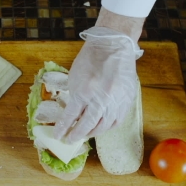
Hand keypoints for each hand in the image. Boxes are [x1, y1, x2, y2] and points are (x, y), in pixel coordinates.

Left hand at [53, 26, 139, 142]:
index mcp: (84, 91)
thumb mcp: (75, 77)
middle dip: (77, 135)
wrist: (113, 46)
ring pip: (103, 126)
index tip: (58, 136)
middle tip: (70, 140)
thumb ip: (75, 96)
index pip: (71, 116)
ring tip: (85, 135)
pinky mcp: (127, 100)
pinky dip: (107, 127)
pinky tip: (100, 127)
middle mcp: (101, 99)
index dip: (63, 128)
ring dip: (92, 133)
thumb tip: (73, 115)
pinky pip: (117, 120)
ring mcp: (116, 101)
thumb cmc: (91, 59)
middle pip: (87, 125)